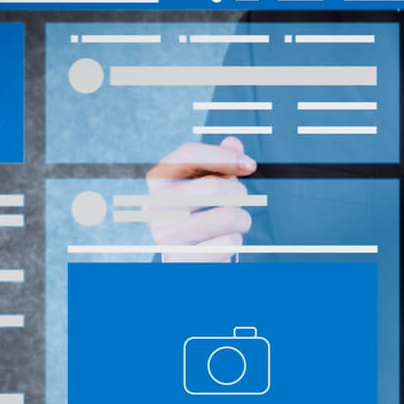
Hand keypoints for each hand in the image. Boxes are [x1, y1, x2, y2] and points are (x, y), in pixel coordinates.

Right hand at [145, 137, 255, 261]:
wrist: (186, 260)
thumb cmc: (198, 215)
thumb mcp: (205, 185)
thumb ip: (220, 162)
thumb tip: (234, 143)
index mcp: (158, 180)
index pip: (190, 154)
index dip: (225, 156)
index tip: (249, 165)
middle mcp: (155, 205)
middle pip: (214, 187)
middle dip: (239, 193)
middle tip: (239, 201)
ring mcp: (165, 234)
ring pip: (229, 216)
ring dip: (242, 219)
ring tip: (234, 223)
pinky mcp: (182, 259)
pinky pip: (229, 242)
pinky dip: (235, 242)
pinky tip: (222, 243)